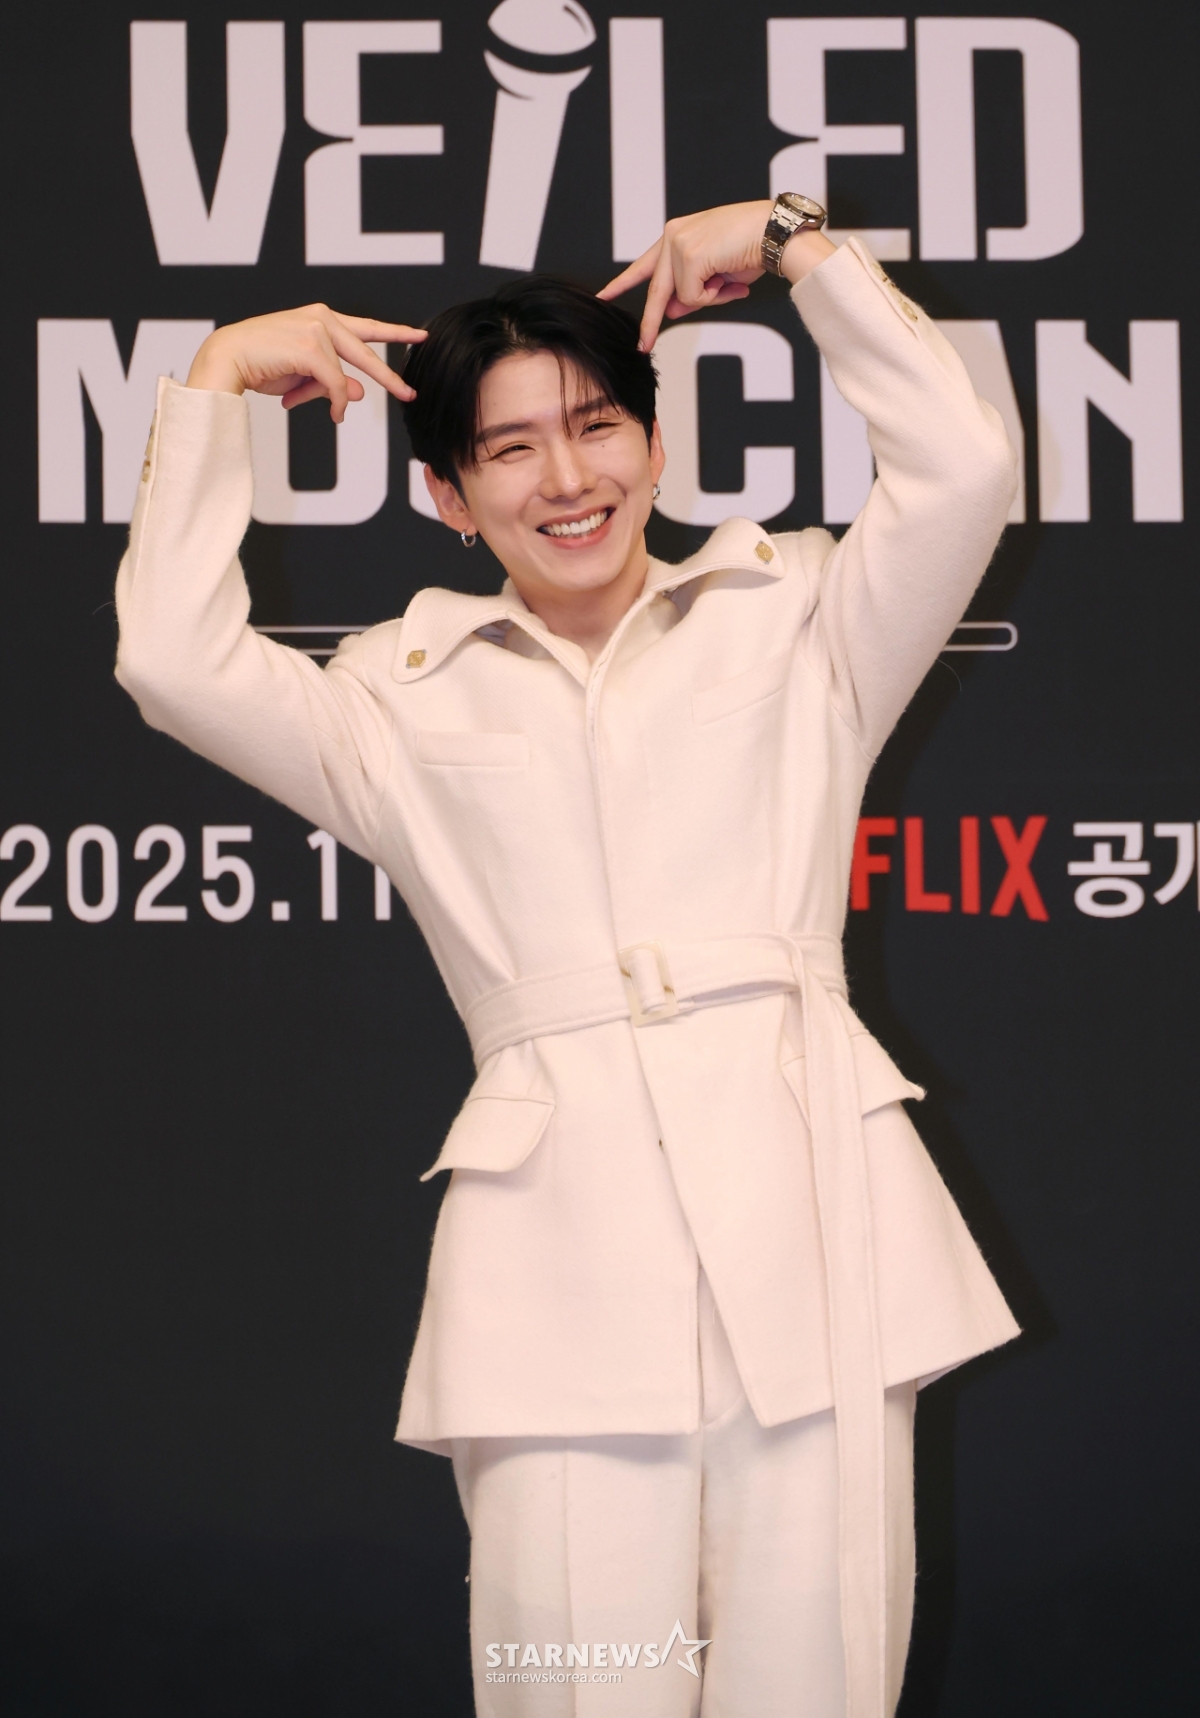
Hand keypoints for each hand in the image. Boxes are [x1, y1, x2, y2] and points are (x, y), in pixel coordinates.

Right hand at [186, 304, 426, 421]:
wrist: (228, 360)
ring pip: (347, 373)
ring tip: (335, 413)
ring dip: (339, 398)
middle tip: (411, 394)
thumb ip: (334, 382)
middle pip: (367, 350)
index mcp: (322, 318)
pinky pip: (336, 383)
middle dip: (389, 377)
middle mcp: (322, 316)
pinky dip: (335, 402)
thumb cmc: (262, 366)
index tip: (421, 335)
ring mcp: (316, 327)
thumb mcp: (305, 377)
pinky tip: (333, 414)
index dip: (396, 332)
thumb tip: (361, 394)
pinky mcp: (310, 345)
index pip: (366, 327)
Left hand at [598, 200, 833, 350]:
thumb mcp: (717, 277)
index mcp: (677, 235)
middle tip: (643, 347)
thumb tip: (669, 311)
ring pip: (680, 297)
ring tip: (731, 282)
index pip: (644, 264)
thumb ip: (690, 292)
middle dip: (651, 322)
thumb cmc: (753, 250)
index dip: (623, 283)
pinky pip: (693, 297)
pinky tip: (729, 276)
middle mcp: (672, 235)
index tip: (603, 296)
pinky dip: (714, 296)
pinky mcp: (688, 255)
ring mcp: (677, 243)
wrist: (775, 232)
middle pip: (655, 289)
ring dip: (709, 298)